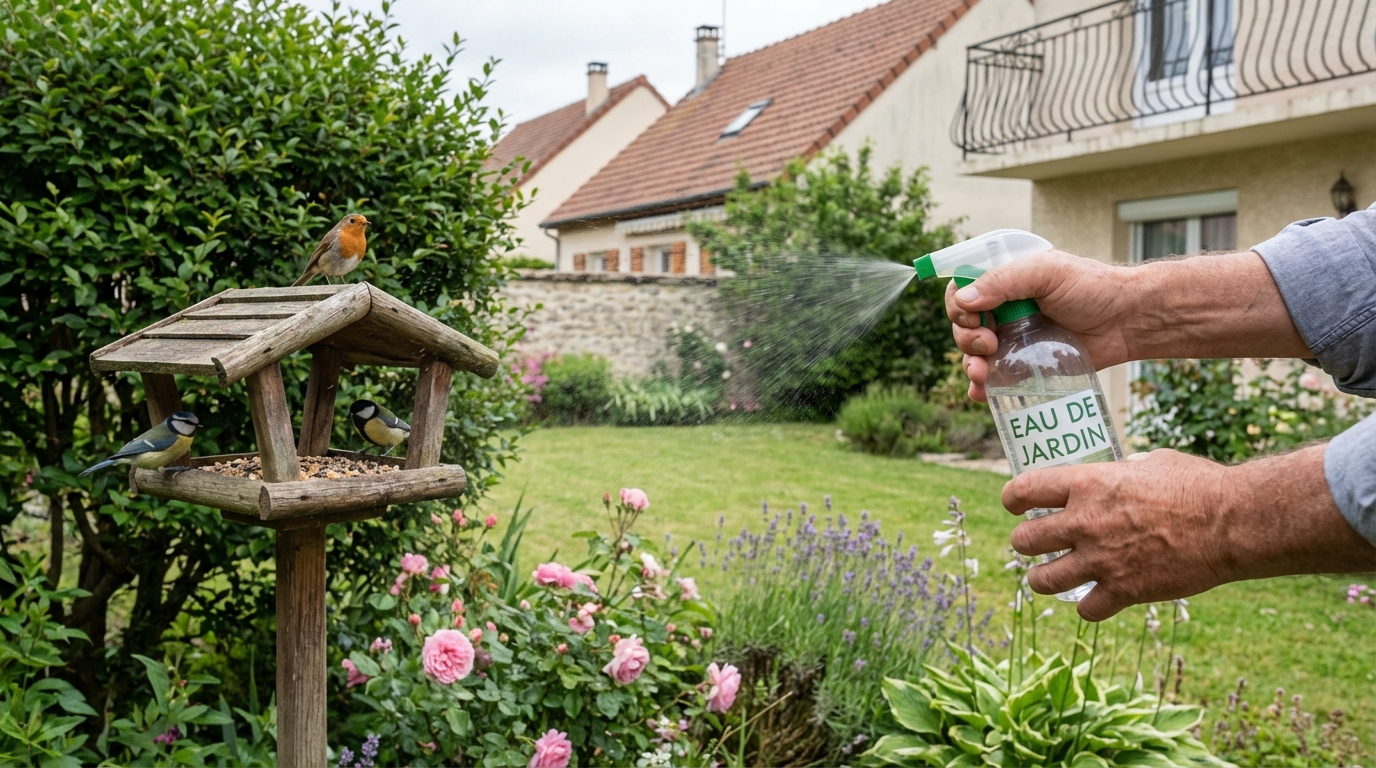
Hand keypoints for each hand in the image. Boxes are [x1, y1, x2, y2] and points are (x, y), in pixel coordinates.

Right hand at [945, 249, 1309, 401]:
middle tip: (989, 343)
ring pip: (974, 355)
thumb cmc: (1092, 288)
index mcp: (1004, 283)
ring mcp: (1013, 340)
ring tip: (982, 372)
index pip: (961, 292)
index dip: (958, 306)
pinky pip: (995, 380)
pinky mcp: (1026, 366)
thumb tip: (964, 300)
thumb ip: (1003, 282)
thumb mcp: (1045, 272)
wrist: (1128, 321)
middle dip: (966, 338)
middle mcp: (1003, 310)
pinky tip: (982, 394)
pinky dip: (982, 389)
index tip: (973, 317)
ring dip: (970, 364)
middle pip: (962, 326)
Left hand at [1002, 445, 1375, 620]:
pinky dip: (1089, 606)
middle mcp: (1084, 522)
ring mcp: (1101, 560)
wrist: (1233, 522)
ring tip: (1050, 576)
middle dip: (1026, 543)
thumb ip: (1119, 475)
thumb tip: (1113, 477)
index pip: (1023, 490)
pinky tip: (1097, 598)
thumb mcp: (1148, 464)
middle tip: (1036, 543)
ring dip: (1042, 578)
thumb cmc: (1198, 484)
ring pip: (1041, 581)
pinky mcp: (1124, 591)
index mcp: (1087, 484)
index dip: (1013, 499)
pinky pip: (1085, 609)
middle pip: (1023, 541)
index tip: (1015, 505)